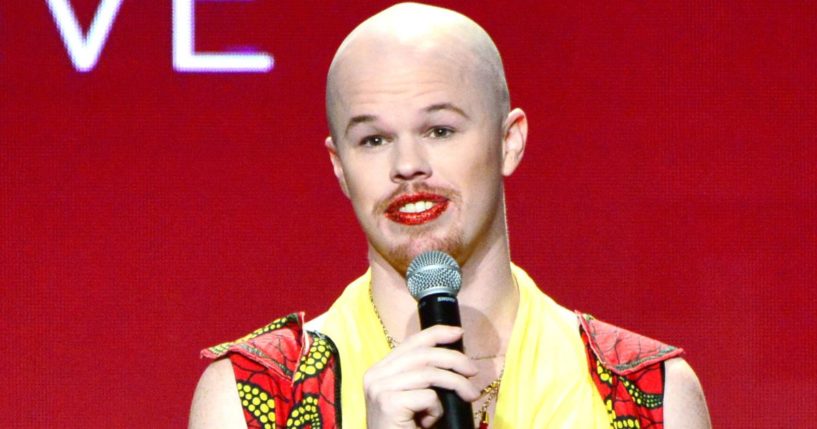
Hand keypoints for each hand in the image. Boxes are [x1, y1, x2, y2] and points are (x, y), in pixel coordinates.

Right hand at [363, 325, 479, 427]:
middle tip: (473, 371)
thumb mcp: (414, 398)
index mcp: (379, 370)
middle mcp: (375, 376)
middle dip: (454, 359)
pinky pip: (427, 396)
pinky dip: (437, 409)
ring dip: (457, 384)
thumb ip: (424, 377)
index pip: (410, 342)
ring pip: (429, 373)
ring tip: (470, 396)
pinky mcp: (388, 403)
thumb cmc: (406, 428)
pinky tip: (430, 422)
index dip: (436, 334)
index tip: (459, 333)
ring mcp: (379, 388)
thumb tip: (454, 356)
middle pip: (423, 355)